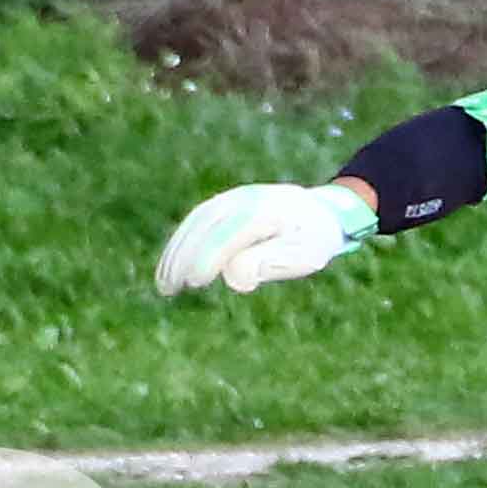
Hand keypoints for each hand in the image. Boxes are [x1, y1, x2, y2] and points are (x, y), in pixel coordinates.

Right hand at [150, 180, 374, 297]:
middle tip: (170, 289)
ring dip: (176, 252)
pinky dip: (181, 242)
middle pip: (205, 226)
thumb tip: (234, 276)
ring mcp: (234, 198)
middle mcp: (246, 199)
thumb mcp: (304, 256)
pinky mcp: (225, 203)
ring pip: (196, 222)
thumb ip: (270, 264)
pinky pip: (197, 220)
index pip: (229, 234)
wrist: (321, 211)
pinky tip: (172, 266)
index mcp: (267, 212)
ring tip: (165, 284)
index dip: (209, 258)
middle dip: (184, 257)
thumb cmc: (313, 239)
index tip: (195, 283)